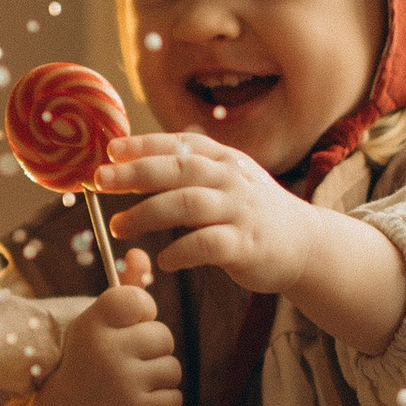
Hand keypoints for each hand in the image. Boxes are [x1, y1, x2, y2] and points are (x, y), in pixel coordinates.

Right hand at [0, 260, 181, 405]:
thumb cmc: (91, 360)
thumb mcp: (99, 323)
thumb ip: (125, 290)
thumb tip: (141, 252)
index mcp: (92, 324)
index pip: (139, 300)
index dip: (142, 314)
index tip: (125, 328)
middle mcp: (105, 352)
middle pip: (164, 336)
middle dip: (153, 349)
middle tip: (127, 362)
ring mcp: (121, 385)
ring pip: (173, 369)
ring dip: (159, 377)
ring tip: (131, 384)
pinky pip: (175, 400)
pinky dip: (163, 404)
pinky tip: (139, 404)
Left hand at [96, 135, 405, 355]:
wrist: (304, 244)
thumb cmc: (251, 212)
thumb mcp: (226, 179)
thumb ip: (190, 168)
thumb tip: (137, 155)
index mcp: (223, 160)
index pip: (179, 144)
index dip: (143, 144)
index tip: (110, 150)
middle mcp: (231, 179)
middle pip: (178, 169)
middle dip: (135, 173)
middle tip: (101, 180)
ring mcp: (240, 211)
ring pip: (187, 204)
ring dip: (147, 214)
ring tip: (118, 227)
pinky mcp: (247, 245)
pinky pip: (207, 245)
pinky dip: (181, 251)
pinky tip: (164, 261)